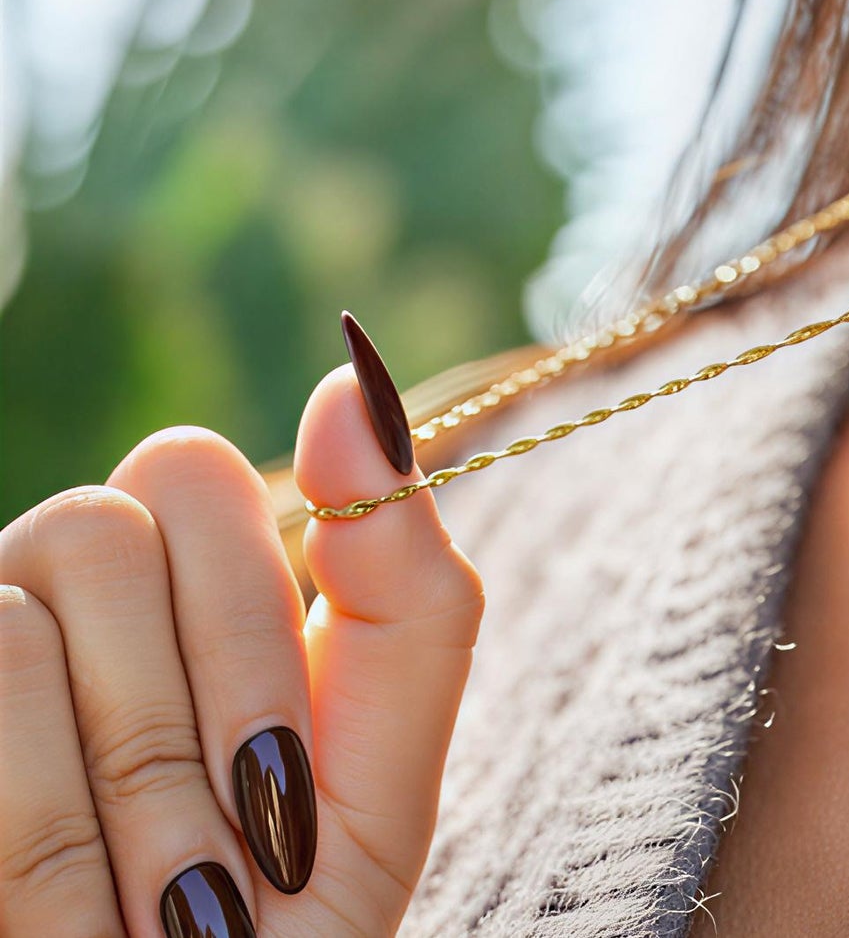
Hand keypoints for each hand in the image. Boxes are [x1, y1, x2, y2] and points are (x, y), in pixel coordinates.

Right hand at [0, 360, 484, 936]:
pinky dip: (45, 851)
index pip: (185, 468)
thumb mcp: (383, 759)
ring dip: (129, 803)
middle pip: (106, 523)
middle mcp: (57, 602)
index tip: (289, 766)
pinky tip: (69, 925)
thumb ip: (402, 578)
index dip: (243, 617)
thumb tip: (351, 374)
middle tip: (244, 848)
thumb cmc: (287, 919)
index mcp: (179, 587)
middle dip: (201, 710)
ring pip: (21, 619)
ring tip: (165, 910)